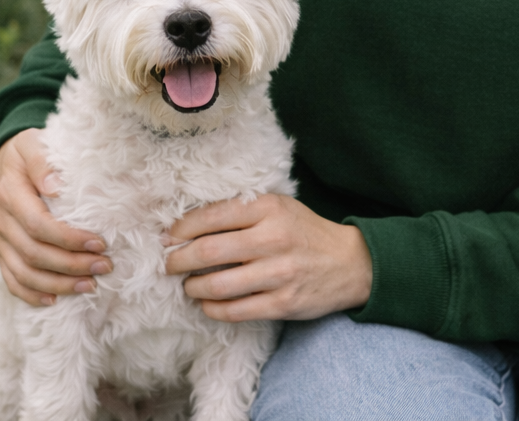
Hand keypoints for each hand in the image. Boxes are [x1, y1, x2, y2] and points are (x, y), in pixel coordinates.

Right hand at [0, 128, 112, 306]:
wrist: (7, 158)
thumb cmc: (29, 149)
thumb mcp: (33, 143)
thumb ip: (42, 162)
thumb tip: (55, 186)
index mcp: (9, 195)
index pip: (39, 225)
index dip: (69, 239)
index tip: (100, 243)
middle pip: (34, 254)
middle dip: (71, 265)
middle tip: (105, 267)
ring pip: (24, 273)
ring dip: (58, 284)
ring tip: (90, 286)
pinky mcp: (0, 251)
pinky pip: (12, 279)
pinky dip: (32, 293)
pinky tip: (55, 301)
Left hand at [164, 194, 372, 322]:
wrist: (350, 262)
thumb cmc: (304, 231)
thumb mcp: (279, 207)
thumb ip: (242, 211)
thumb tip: (189, 225)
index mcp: (269, 208)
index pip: (213, 216)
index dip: (182, 229)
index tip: (168, 237)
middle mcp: (273, 238)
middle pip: (208, 252)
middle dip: (178, 261)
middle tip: (168, 264)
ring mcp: (279, 273)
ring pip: (216, 286)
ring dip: (192, 288)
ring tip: (188, 286)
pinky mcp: (283, 303)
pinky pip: (234, 311)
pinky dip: (212, 309)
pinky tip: (207, 304)